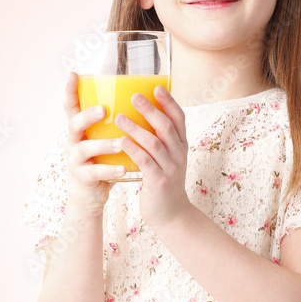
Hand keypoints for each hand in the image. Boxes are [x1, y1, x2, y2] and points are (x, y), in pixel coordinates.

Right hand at [62, 71, 126, 214]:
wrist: (90, 194)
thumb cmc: (101, 160)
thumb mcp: (102, 139)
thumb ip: (112, 123)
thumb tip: (138, 99)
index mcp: (79, 128)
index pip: (71, 106)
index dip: (70, 90)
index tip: (74, 74)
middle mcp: (74, 140)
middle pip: (74, 123)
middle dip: (88, 115)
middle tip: (104, 109)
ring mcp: (76, 159)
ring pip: (85, 148)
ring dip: (103, 145)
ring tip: (121, 142)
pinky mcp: (82, 177)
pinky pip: (95, 172)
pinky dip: (109, 170)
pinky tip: (123, 170)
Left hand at [115, 86, 190, 227]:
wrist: (170, 214)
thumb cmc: (162, 181)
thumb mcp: (166, 158)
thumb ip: (158, 139)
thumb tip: (140, 116)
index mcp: (181, 145)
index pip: (179, 118)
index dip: (169, 102)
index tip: (156, 87)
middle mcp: (179, 154)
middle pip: (166, 126)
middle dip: (150, 109)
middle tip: (134, 96)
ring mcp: (170, 168)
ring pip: (154, 142)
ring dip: (136, 128)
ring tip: (119, 117)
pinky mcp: (159, 181)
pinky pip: (145, 161)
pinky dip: (133, 149)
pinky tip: (121, 140)